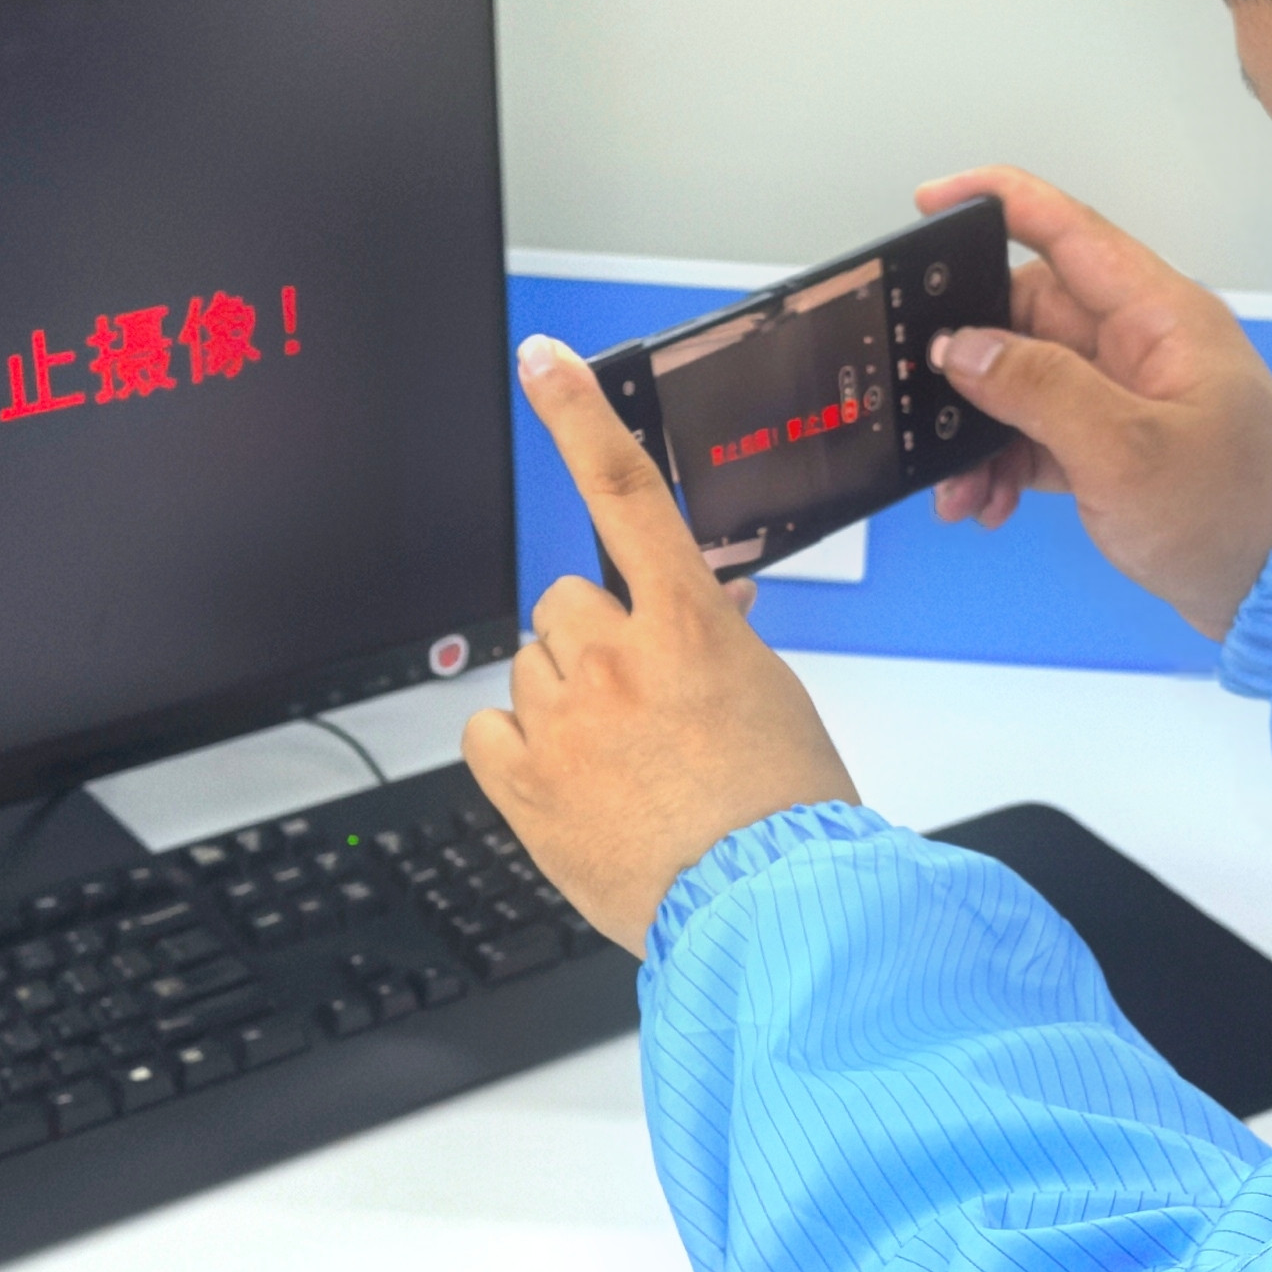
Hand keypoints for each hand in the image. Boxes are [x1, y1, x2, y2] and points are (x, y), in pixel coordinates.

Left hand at [462, 335, 858, 953]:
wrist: (768, 910)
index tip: (542, 361)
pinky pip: (487, 727)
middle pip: (563, 602)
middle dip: (593, 639)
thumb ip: (721, 638)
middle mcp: (616, 658)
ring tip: (618, 759)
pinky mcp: (523, 783)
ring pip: (529, 665)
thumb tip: (706, 604)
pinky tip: (567, 779)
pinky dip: (518, 747)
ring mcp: (563, 719)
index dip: (578, 415)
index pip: (625, 492)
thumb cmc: (785, 812)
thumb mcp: (773, 695)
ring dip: (563, 696)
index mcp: (688, 625)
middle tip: (637, 701)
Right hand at [916, 167, 1271, 639]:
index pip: (1068, 231)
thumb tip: (960, 347)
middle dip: (967, 360)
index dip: (998, 201)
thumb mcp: (1125, 450)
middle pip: (1027, 315)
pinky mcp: (1112, 446)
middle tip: (920, 405)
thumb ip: (1039, 388)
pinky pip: (1036, 433)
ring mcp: (1124, 395)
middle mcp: (1138, 343)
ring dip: (978, 430)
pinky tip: (987, 502)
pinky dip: (1003, 463)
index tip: (929, 201)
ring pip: (1022, 382)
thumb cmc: (1228, 512)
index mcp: (1157, 316)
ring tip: (957, 488)